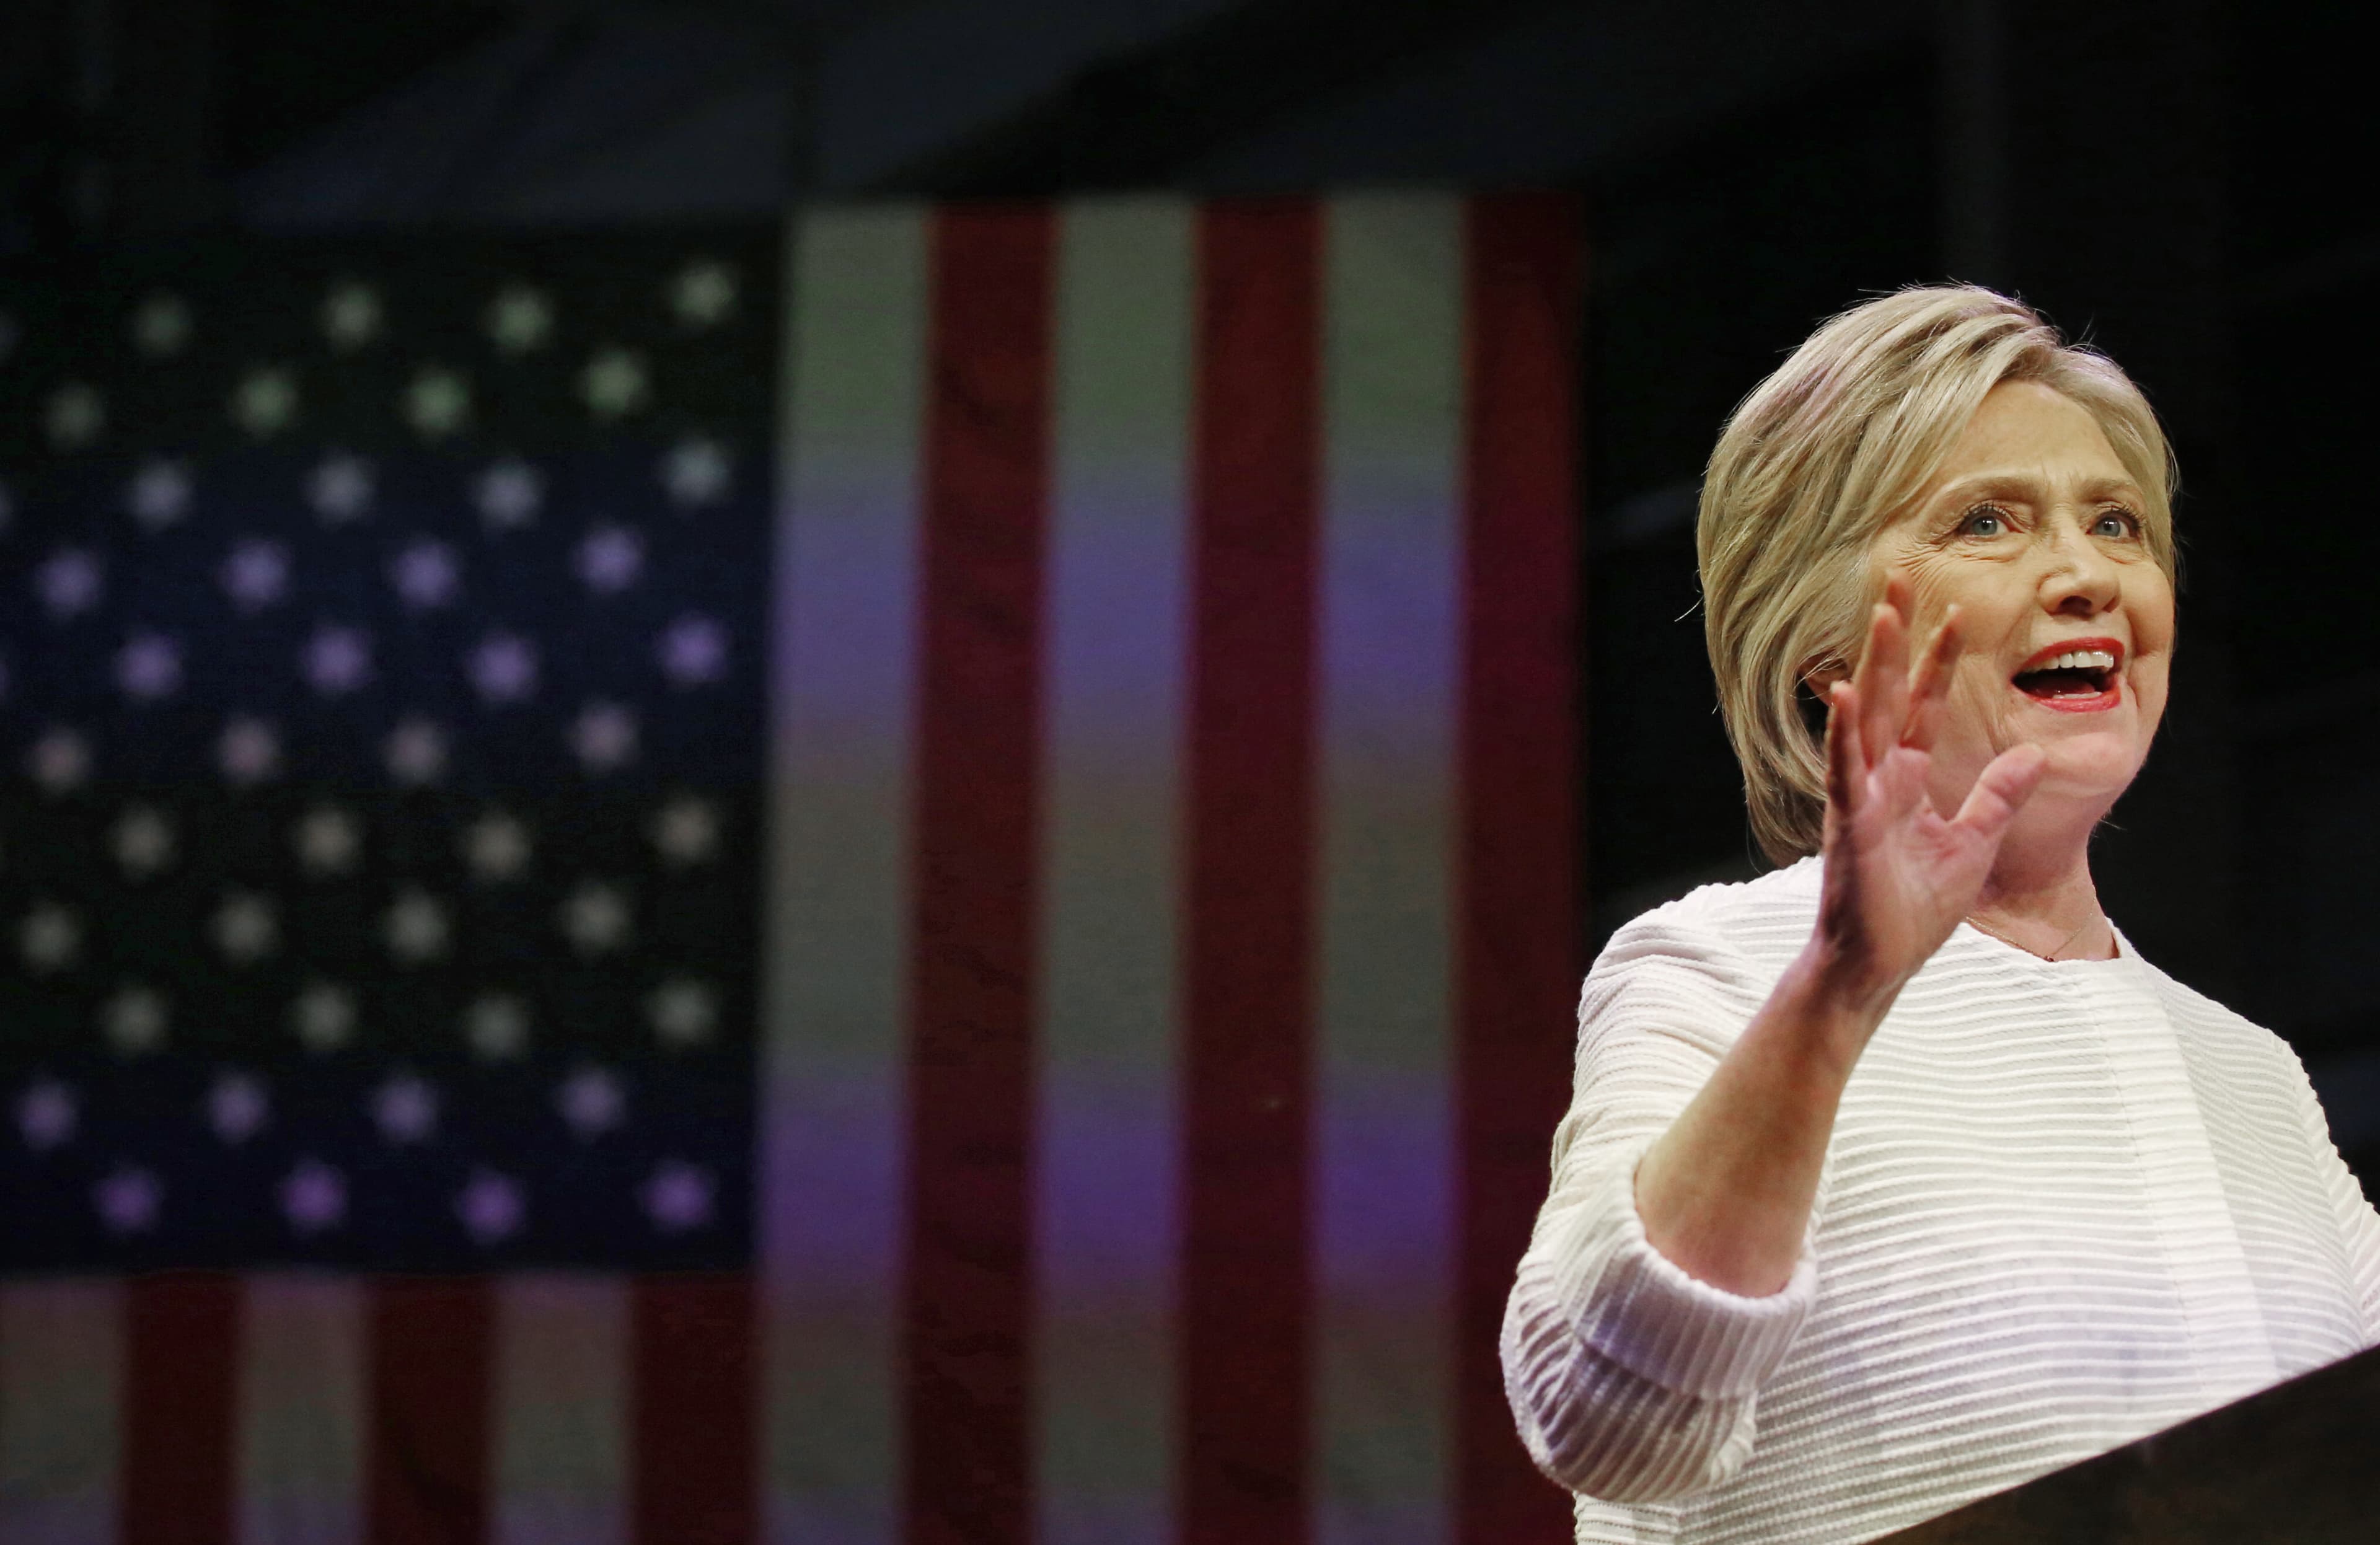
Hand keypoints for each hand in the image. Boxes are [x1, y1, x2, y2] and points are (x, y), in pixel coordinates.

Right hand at [1811, 579, 2046, 1022]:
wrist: (1880, 964)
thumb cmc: (1915, 910)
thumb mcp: (1976, 844)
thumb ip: (1998, 797)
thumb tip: (2033, 754)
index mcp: (1907, 780)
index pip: (1924, 706)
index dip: (1939, 660)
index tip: (1957, 612)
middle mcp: (1879, 777)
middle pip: (1887, 693)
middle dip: (1893, 639)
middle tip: (1897, 583)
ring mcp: (1861, 797)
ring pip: (1865, 718)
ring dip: (1871, 665)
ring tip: (1879, 617)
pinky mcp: (1851, 824)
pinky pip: (1845, 770)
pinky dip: (1843, 733)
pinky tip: (1843, 694)